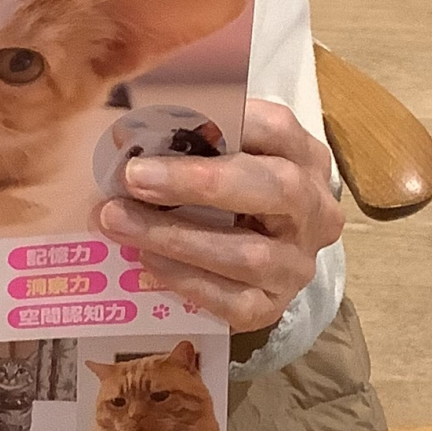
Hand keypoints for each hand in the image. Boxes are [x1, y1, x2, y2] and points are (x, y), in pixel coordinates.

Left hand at [99, 97, 340, 334]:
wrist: (241, 261)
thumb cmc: (219, 191)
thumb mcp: (216, 154)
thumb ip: (188, 136)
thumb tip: (128, 130)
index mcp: (303, 157)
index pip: (275, 127)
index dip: (220, 123)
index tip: (160, 125)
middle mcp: (313, 211)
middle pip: (275, 189)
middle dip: (199, 182)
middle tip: (134, 177)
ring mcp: (297, 264)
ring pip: (248, 253)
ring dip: (176, 237)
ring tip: (118, 221)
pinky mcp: (272, 307)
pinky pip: (233, 300)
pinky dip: (185, 279)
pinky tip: (146, 260)